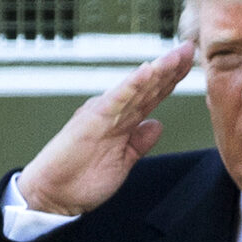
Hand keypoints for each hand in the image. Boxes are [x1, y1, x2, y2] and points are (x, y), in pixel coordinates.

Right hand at [17, 41, 194, 215]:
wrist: (53, 195)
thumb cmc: (82, 179)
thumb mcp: (123, 161)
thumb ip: (139, 142)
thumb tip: (156, 125)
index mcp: (122, 121)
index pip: (151, 96)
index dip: (171, 80)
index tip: (189, 63)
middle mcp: (114, 112)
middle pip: (148, 87)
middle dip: (170, 68)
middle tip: (189, 47)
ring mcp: (104, 113)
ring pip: (137, 88)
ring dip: (158, 71)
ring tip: (175, 54)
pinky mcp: (93, 119)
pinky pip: (117, 99)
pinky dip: (132, 84)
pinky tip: (148, 70)